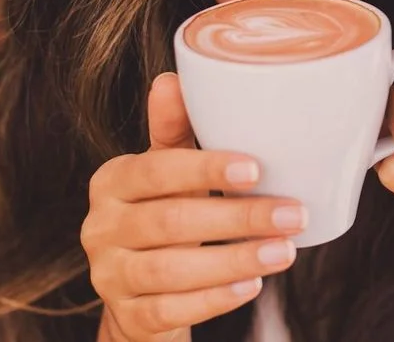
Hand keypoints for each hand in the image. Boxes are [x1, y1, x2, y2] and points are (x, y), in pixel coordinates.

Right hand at [81, 74, 306, 341]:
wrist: (140, 293)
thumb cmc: (166, 215)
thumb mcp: (169, 173)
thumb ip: (174, 131)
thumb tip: (172, 77)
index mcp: (112, 181)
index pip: (156, 170)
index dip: (205, 169)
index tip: (256, 169)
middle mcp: (100, 227)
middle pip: (171, 222)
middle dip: (238, 218)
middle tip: (292, 214)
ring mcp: (108, 276)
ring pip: (171, 270)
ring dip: (235, 260)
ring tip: (284, 251)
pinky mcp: (126, 316)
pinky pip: (169, 310)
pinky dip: (214, 299)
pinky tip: (251, 286)